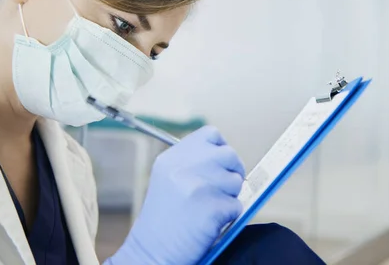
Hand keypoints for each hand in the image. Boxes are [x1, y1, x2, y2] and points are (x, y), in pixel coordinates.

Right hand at [106, 126, 244, 264]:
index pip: (212, 134)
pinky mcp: (212, 208)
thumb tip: (228, 158)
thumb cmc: (163, 220)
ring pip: (236, 181)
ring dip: (229, 196)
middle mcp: (185, 166)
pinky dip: (229, 216)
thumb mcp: (168, 178)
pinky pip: (237, 205)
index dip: (220, 148)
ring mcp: (199, 186)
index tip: (219, 164)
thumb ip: (193, 162)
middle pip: (229, 154)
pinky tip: (209, 222)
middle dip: (232, 172)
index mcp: (173, 157)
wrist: (151, 253)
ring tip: (208, 208)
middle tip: (221, 189)